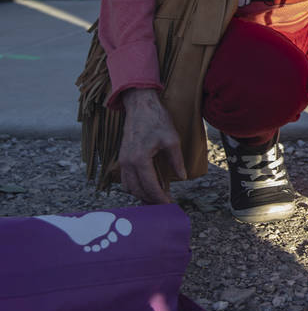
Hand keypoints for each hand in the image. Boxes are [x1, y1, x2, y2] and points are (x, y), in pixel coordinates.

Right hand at [118, 88, 183, 203]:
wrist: (140, 106)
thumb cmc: (157, 120)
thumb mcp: (172, 139)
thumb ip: (176, 161)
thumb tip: (182, 177)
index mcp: (140, 160)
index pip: (150, 186)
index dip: (160, 198)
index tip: (169, 204)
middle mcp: (127, 163)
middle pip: (137, 190)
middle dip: (150, 200)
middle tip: (164, 204)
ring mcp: (122, 160)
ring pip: (129, 187)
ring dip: (141, 194)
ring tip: (156, 197)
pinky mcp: (122, 157)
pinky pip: (125, 179)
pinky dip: (135, 186)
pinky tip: (147, 185)